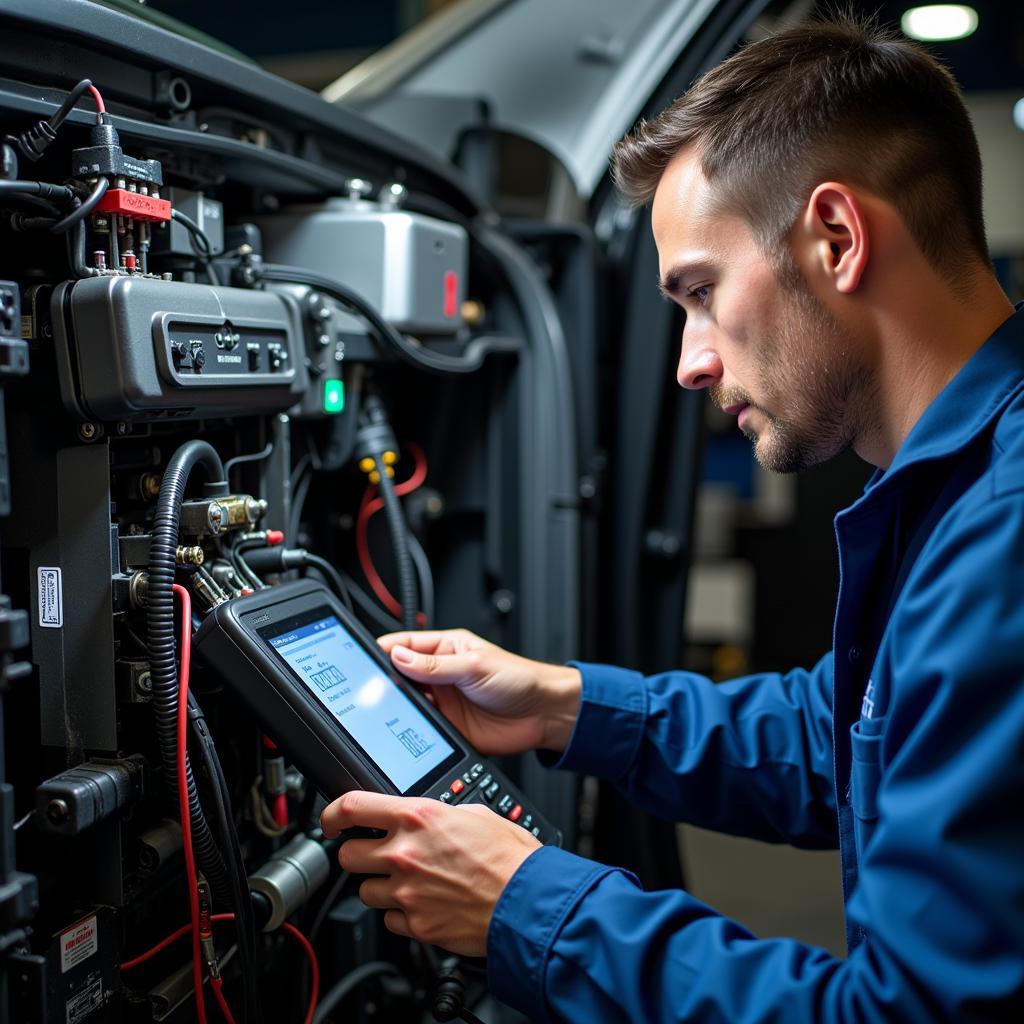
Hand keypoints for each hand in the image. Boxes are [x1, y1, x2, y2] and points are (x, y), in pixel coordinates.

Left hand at [321, 790, 539, 956]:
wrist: (528, 901)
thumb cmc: (510, 858)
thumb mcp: (476, 813)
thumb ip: (439, 814)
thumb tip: (426, 818)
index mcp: (417, 817)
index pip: (352, 808)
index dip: (332, 814)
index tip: (332, 822)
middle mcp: (405, 853)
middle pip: (348, 855)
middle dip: (360, 854)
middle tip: (378, 855)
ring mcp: (407, 891)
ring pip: (364, 890)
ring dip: (381, 886)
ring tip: (410, 882)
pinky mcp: (415, 924)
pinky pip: (389, 919)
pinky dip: (401, 913)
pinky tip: (424, 903)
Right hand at [377, 628, 580, 754]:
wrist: (543, 714)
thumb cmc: (519, 679)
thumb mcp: (474, 665)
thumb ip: (435, 665)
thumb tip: (399, 657)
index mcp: (444, 648)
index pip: (404, 645)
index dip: (383, 651)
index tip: (363, 660)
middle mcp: (438, 674)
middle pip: (399, 676)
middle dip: (384, 681)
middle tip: (368, 690)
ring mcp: (441, 702)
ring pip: (405, 703)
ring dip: (394, 707)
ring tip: (382, 709)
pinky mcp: (445, 728)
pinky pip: (419, 728)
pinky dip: (407, 730)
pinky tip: (401, 729)